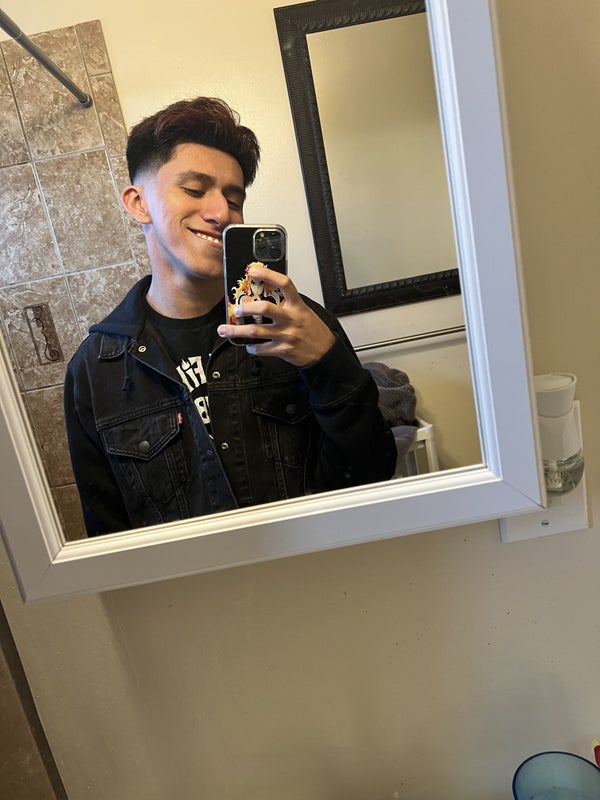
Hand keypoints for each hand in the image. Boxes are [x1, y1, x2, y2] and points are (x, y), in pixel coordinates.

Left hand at [217, 265, 334, 366]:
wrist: (324, 351)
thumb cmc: (312, 329)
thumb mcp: (303, 310)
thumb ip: (286, 303)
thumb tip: (265, 292)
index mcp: (296, 305)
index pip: (284, 284)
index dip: (268, 274)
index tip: (252, 270)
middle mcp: (291, 319)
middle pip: (265, 308)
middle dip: (246, 308)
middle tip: (237, 308)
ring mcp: (286, 335)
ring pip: (256, 331)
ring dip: (237, 331)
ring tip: (225, 330)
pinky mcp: (283, 349)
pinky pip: (261, 348)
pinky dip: (251, 347)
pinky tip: (248, 345)